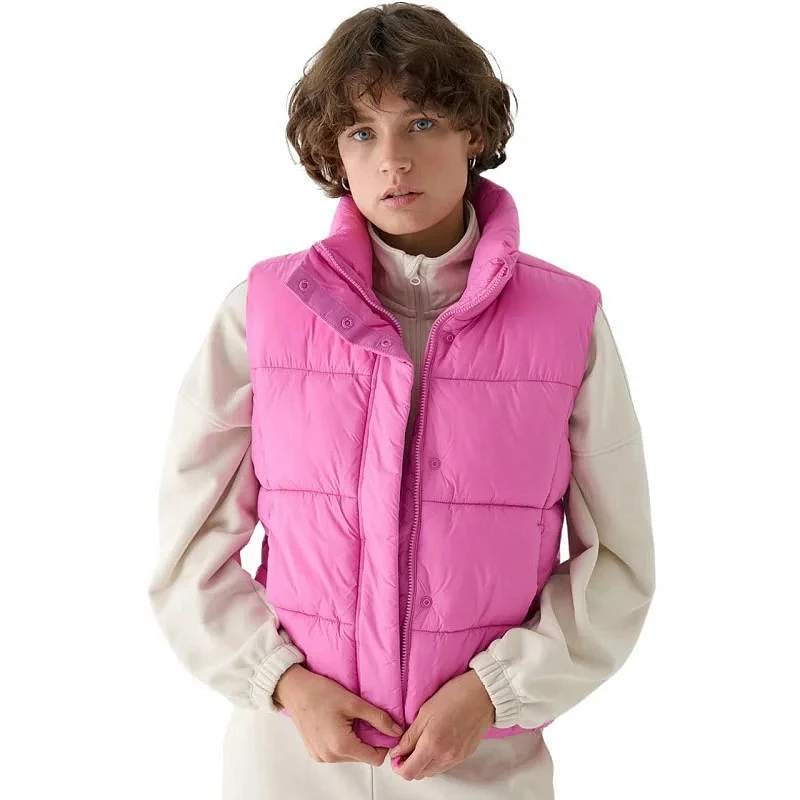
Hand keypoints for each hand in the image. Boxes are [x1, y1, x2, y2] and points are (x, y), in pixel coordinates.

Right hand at [273, 664, 403, 766]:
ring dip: (356, 740)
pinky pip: (337, 753)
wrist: (294, 690)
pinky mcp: (315, 753)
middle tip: (364, 719)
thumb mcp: (353, 702)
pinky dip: (343, 741)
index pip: (375, 758)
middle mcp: (330, 756)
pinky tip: (338, 724)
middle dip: (369, 740)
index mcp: (341, 746)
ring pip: (351, 756)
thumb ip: (378, 718)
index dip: (384, 743)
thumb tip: (396, 730)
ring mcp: (321, 757)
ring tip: (349, 719)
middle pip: (363, 757)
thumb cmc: (319, 693)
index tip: (383, 727)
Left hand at [388, 668, 494, 779]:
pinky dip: (435, 759)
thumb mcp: (425, 711)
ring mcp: (456, 758)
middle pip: (420, 775)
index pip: (409, 772)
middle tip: (405, 747)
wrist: (484, 694)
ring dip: (422, 762)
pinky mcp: (465, 755)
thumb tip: (397, 751)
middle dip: (409, 764)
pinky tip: (435, 742)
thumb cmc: (456, 696)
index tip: (396, 754)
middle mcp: (445, 756)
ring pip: (432, 771)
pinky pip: (445, 765)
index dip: (398, 766)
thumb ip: (410, 735)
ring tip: (420, 742)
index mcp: (433, 744)